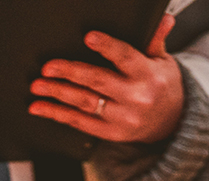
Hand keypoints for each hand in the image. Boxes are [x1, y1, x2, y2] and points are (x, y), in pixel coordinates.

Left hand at [29, 14, 184, 143]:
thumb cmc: (161, 86)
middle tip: (48, 67)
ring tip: (38, 86)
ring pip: (85, 103)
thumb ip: (155, 40)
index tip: (89, 38)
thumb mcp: (162, 61)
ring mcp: (122, 118)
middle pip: (98, 81)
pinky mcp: (111, 133)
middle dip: (70, 72)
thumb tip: (164, 18)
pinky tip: (42, 107)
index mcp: (148, 75)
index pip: (126, 58)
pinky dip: (58, 114)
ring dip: (58, 94)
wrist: (171, 122)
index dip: (107, 47)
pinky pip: (80, 123)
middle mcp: (135, 98)